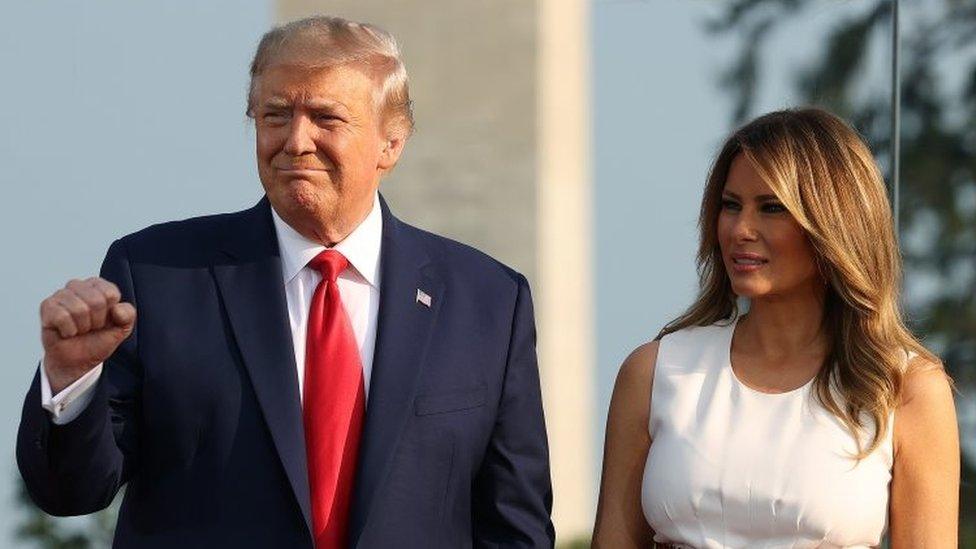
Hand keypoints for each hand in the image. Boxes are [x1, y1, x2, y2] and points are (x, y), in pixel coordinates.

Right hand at [40, 277, 135, 393]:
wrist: (78, 361)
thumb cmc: (97, 340)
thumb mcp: (122, 328)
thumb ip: (128, 315)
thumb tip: (117, 309)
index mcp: (97, 286)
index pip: (110, 293)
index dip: (109, 313)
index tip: (104, 320)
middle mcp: (77, 286)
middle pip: (96, 301)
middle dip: (96, 321)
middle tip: (90, 327)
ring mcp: (60, 295)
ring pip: (79, 309)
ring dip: (82, 327)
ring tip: (79, 329)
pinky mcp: (46, 306)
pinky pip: (62, 317)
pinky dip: (68, 330)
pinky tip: (67, 332)